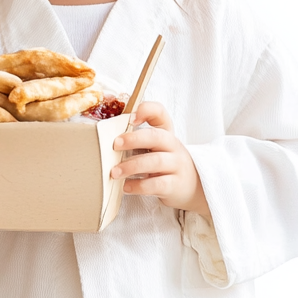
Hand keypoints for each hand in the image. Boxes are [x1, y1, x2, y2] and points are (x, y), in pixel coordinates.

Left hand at [110, 101, 210, 218]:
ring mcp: (176, 166)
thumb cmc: (165, 163)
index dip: (147, 110)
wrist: (192, 186)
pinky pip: (156, 184)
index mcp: (166, 133)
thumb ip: (138, 139)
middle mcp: (173, 146)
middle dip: (134, 139)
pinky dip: (138, 186)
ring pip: (155, 162)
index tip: (130, 118)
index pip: (160, 114)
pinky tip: (126, 187)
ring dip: (131, 166)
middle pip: (156, 137)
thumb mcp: (156, 147)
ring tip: (114, 172)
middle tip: (115, 145)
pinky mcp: (175, 185)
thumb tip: (105, 138)